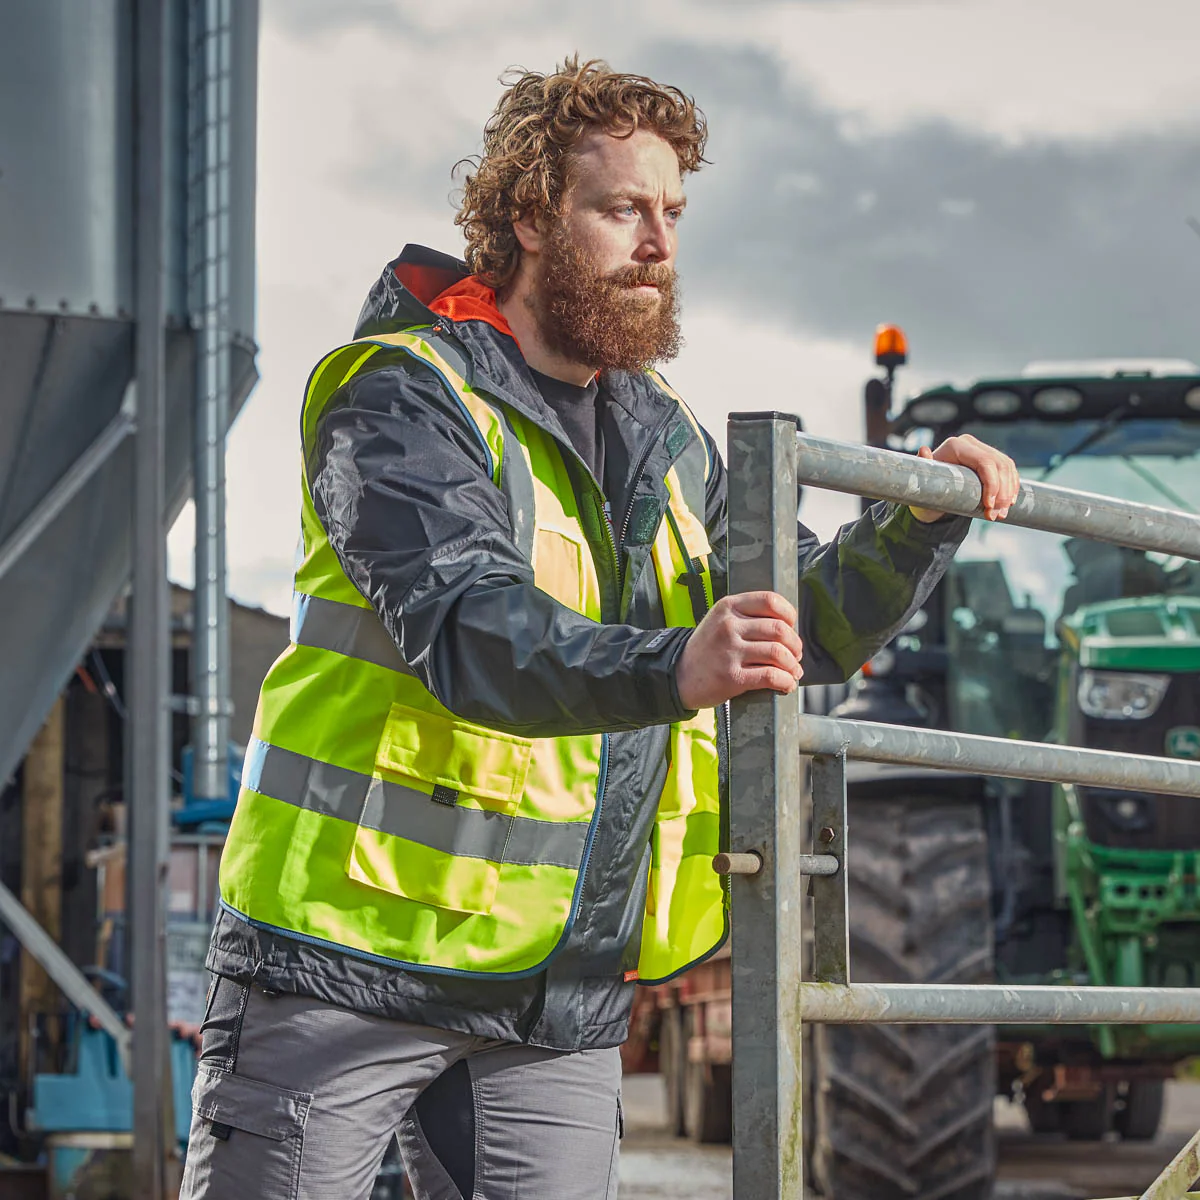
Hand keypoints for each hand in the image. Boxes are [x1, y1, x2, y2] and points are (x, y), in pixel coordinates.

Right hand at [675, 591, 803, 708]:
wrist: (679, 675)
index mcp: (728, 607)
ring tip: (792, 671)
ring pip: (778, 653)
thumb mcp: (720, 620)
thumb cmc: (706, 648)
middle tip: (795, 654)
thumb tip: (788, 627)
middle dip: (795, 645)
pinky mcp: (732, 677)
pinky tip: (786, 684)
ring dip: (792, 665)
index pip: (771, 601)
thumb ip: (748, 616)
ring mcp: (730, 652)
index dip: (789, 615)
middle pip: (779, 629)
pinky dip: (786, 682)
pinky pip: (771, 676)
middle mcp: (729, 626)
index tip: (791, 627)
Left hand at [911, 434, 1019, 522]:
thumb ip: (924, 468)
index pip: (984, 462)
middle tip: (996, 516)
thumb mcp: (923, 484)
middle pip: (999, 465)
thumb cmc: (926, 490)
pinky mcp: (991, 458)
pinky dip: (1011, 487)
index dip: (992, 484)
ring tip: (1000, 514)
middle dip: (1002, 493)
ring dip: (1008, 493)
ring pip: (1007, 468)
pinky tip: (1008, 503)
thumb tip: (923, 449)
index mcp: (955, 446)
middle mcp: (970, 443)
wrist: (931, 492)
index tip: (989, 506)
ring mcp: (982, 449)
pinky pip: (1009, 470)